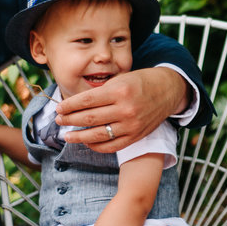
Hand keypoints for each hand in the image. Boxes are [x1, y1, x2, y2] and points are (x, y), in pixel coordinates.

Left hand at [54, 68, 186, 151]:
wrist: (167, 90)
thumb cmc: (140, 82)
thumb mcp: (120, 79)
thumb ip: (101, 92)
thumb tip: (75, 104)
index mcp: (119, 91)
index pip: (86, 101)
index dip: (69, 106)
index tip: (59, 108)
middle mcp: (125, 109)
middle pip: (89, 118)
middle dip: (70, 120)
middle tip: (59, 120)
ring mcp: (131, 125)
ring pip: (98, 135)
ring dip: (79, 137)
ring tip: (67, 136)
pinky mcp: (136, 136)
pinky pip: (112, 146)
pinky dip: (96, 146)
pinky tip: (87, 142)